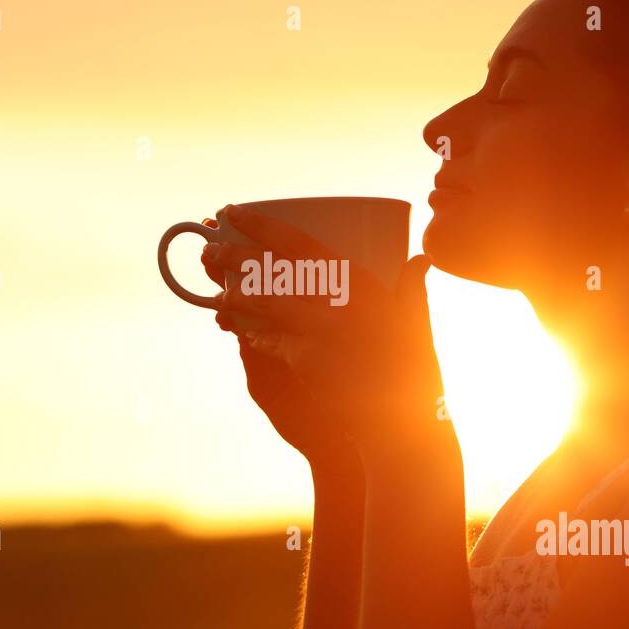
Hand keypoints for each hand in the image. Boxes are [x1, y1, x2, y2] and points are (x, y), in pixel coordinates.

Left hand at [211, 204, 448, 451]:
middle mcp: (334, 301)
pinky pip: (269, 341)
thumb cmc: (415, 366)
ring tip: (218, 294)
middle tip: (209, 250)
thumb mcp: (415, 321)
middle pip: (270, 270)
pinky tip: (242, 331)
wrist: (402, 417)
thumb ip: (411, 287)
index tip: (234, 212)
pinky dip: (253, 334)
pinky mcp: (304, 360)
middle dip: (234, 257)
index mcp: (360, 282)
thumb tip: (419, 259)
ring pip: (262, 305)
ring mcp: (316, 331)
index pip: (299, 243)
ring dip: (235, 296)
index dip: (262, 225)